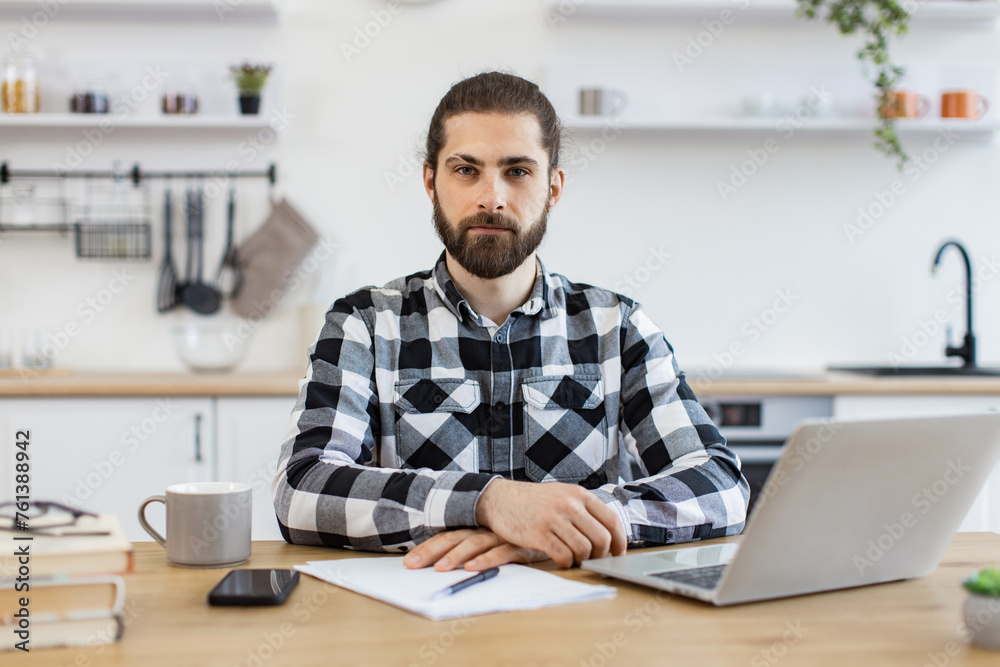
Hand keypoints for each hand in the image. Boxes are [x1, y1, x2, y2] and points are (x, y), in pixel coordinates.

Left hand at [403, 528, 547, 570]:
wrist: (555, 521)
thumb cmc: (520, 533)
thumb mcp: (494, 538)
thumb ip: (475, 548)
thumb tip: (445, 565)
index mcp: (476, 527)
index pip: (446, 536)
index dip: (427, 548)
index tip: (408, 562)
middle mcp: (485, 528)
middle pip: (453, 538)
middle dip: (431, 552)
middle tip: (412, 565)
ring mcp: (502, 535)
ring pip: (474, 543)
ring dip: (457, 556)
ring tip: (441, 569)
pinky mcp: (520, 544)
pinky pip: (501, 552)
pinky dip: (487, 559)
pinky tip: (473, 567)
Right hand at [475, 479, 627, 567]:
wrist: (500, 498)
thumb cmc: (534, 500)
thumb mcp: (562, 494)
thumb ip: (583, 509)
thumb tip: (608, 533)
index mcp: (579, 494)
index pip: (612, 520)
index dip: (620, 541)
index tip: (618, 553)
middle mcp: (570, 505)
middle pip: (602, 539)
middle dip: (601, 555)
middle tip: (594, 559)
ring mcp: (554, 519)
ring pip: (584, 549)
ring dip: (582, 560)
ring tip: (574, 559)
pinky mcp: (539, 534)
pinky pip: (564, 556)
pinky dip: (566, 563)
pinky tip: (561, 561)